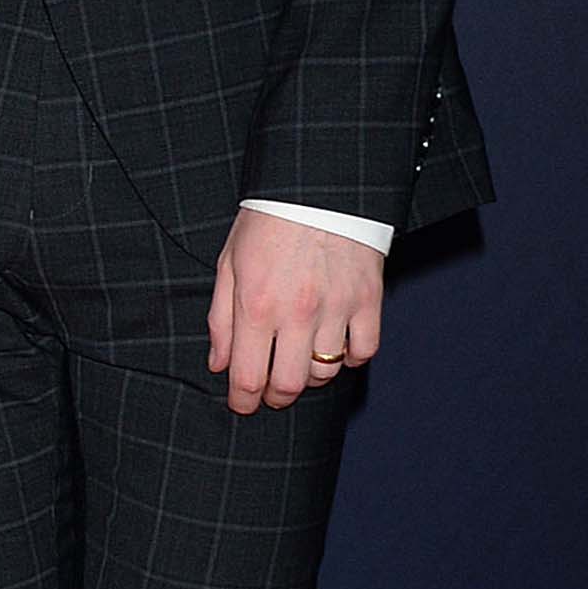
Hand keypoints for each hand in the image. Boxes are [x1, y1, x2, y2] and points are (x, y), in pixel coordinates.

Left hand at [207, 209, 383, 414]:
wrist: (317, 183)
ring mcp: (337, 309)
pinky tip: (334, 345)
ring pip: (326, 372)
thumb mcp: (229, 264)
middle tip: (270, 391)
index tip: (241, 404)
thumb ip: (221, 319)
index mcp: (256, 306)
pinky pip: (363, 352)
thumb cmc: (267, 220)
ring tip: (298, 361)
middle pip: (289, 385)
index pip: (249, 378)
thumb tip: (219, 364)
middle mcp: (297, 314)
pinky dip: (348, 357)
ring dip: (309, 376)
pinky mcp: (368, 300)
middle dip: (275, 397)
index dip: (243, 401)